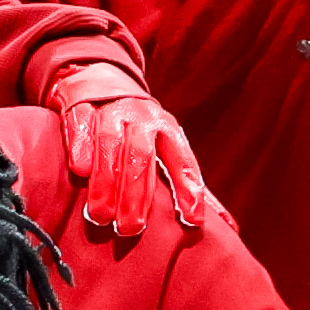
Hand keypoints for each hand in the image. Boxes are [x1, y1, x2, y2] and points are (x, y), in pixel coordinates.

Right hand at [35, 51, 218, 245]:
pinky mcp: (81, 105)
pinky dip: (81, 145)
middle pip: (142, 156)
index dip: (189, 189)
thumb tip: (230, 228)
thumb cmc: (140, 130)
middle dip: (137, 194)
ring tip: (100, 216)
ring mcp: (111, 110)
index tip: (192, 221)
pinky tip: (79, 170)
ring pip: (111, 142)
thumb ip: (189, 186)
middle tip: (131, 230)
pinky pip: (81, 123)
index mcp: (168, 130)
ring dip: (106, 180)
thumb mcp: (166, 148)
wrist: (101, 79)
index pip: (183, 161)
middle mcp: (142, 118)